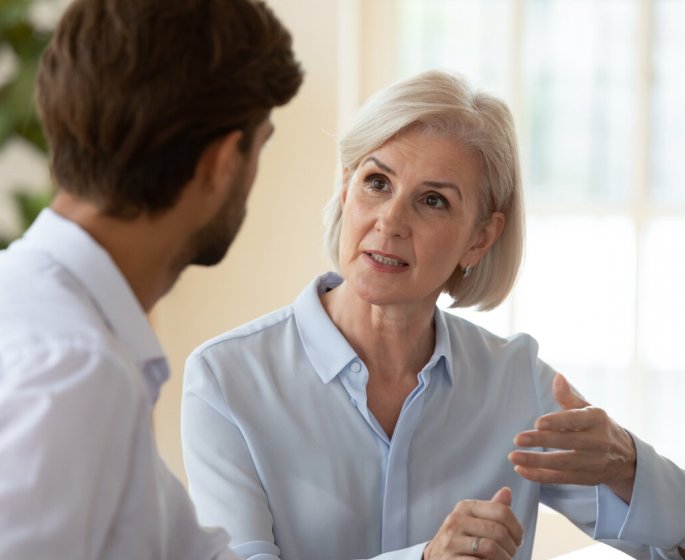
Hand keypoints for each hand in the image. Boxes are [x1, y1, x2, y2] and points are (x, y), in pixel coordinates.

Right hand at [423, 487, 523, 559]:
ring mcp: (451, 541)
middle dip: (511, 547)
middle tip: (510, 554)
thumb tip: (506, 491)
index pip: (501, 511)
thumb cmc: (462, 540)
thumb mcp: (474, 521)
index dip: (516, 528)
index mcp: (465, 507)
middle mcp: (456, 520)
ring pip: (490, 547)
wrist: (436, 558)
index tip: (517, 540)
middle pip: (498, 531)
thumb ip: (492, 509)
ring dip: (503, 559)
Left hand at [508, 373, 636, 501]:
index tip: (538, 423)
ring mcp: (592, 463)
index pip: (576, 420)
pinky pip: (561, 478)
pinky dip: (540, 476)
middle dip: (541, 441)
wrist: (627, 458)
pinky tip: (521, 470)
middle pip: (567, 443)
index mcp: (597, 420)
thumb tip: (557, 377)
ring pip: (562, 463)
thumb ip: (568, 396)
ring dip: (536, 461)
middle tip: (517, 439)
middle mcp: (598, 442)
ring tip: (514, 456)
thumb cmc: (598, 426)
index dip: (558, 422)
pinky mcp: (586, 479)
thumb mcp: (588, 409)